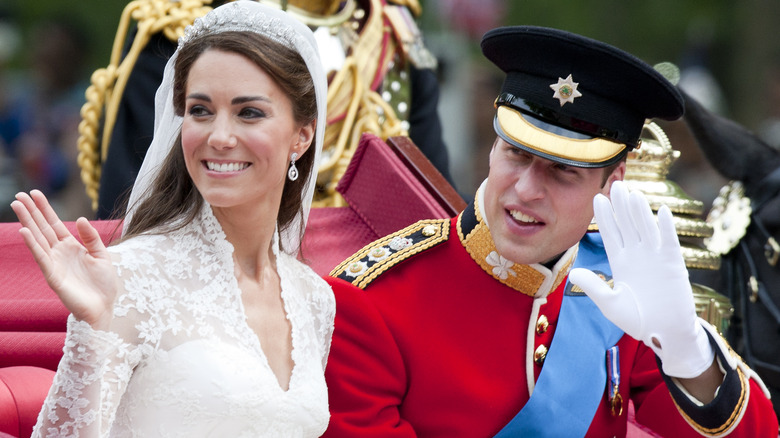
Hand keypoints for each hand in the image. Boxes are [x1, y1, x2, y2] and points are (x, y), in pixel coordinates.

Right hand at [11, 190, 117, 329]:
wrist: (103, 307)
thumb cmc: (103, 284)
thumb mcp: (102, 255)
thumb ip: (91, 237)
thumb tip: (79, 219)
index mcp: (71, 246)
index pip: (54, 223)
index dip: (45, 209)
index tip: (35, 193)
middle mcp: (59, 252)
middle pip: (42, 227)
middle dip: (31, 211)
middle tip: (19, 194)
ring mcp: (54, 263)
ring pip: (37, 238)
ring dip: (27, 222)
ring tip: (17, 205)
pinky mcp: (52, 276)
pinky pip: (41, 257)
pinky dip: (32, 244)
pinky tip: (24, 231)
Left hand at [568, 181, 713, 377]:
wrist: (665, 334)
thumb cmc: (638, 320)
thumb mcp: (611, 305)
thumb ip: (594, 288)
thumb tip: (573, 273)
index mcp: (621, 262)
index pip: (611, 234)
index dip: (604, 217)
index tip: (597, 198)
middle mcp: (637, 255)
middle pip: (628, 225)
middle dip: (621, 206)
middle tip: (615, 184)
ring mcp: (656, 257)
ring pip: (646, 228)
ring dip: (640, 211)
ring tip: (633, 193)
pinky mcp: (674, 264)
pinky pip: (669, 242)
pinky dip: (666, 227)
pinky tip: (662, 211)